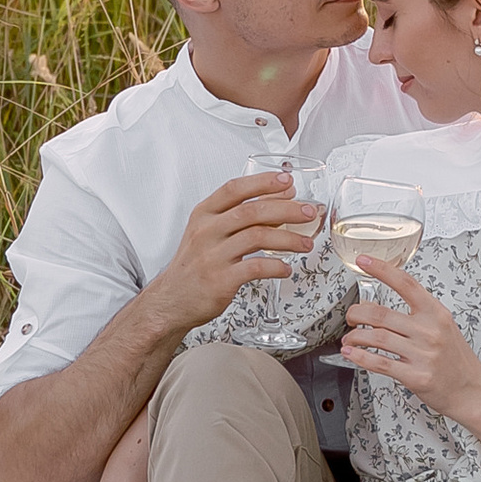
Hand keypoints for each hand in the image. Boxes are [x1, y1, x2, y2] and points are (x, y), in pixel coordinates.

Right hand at [146, 169, 322, 330]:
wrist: (172, 300)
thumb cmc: (195, 264)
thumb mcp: (208, 232)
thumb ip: (238, 216)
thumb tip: (279, 202)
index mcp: (203, 214)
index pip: (234, 189)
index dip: (263, 182)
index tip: (287, 181)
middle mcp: (206, 232)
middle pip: (252, 211)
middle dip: (286, 209)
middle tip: (308, 212)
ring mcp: (212, 256)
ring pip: (257, 237)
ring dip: (288, 239)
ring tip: (305, 243)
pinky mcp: (220, 280)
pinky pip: (255, 268)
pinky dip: (276, 267)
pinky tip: (286, 269)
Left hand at [337, 262, 480, 421]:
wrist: (471, 389)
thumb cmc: (456, 359)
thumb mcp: (444, 326)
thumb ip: (419, 314)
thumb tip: (385, 307)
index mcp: (436, 313)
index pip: (405, 284)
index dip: (382, 269)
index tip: (364, 261)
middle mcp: (429, 331)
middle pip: (381, 314)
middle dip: (357, 313)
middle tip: (351, 316)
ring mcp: (422, 354)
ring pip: (376, 337)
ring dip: (356, 337)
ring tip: (350, 339)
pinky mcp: (415, 376)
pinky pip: (380, 362)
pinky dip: (360, 357)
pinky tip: (352, 354)